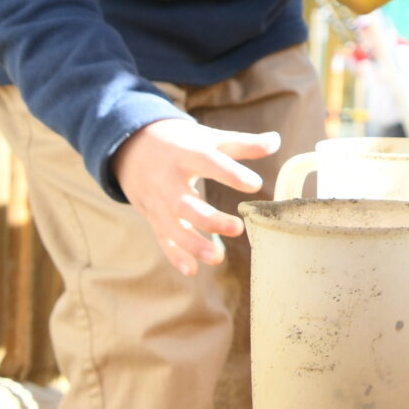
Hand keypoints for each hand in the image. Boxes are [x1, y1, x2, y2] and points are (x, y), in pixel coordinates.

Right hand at [114, 118, 280, 276]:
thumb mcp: (208, 138)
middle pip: (185, 203)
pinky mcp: (153, 216)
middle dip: (209, 218)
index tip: (255, 184)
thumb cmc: (181, 143)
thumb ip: (242, 143)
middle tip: (238, 228)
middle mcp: (168, 180)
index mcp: (186, 155)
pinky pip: (162, 238)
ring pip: (172, 227)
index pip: (208, 163)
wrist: (133, 147)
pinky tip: (192, 270)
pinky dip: (174, 255)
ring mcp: (158, 201)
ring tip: (218, 257)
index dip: (230, 173)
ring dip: (192, 244)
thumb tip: (276, 140)